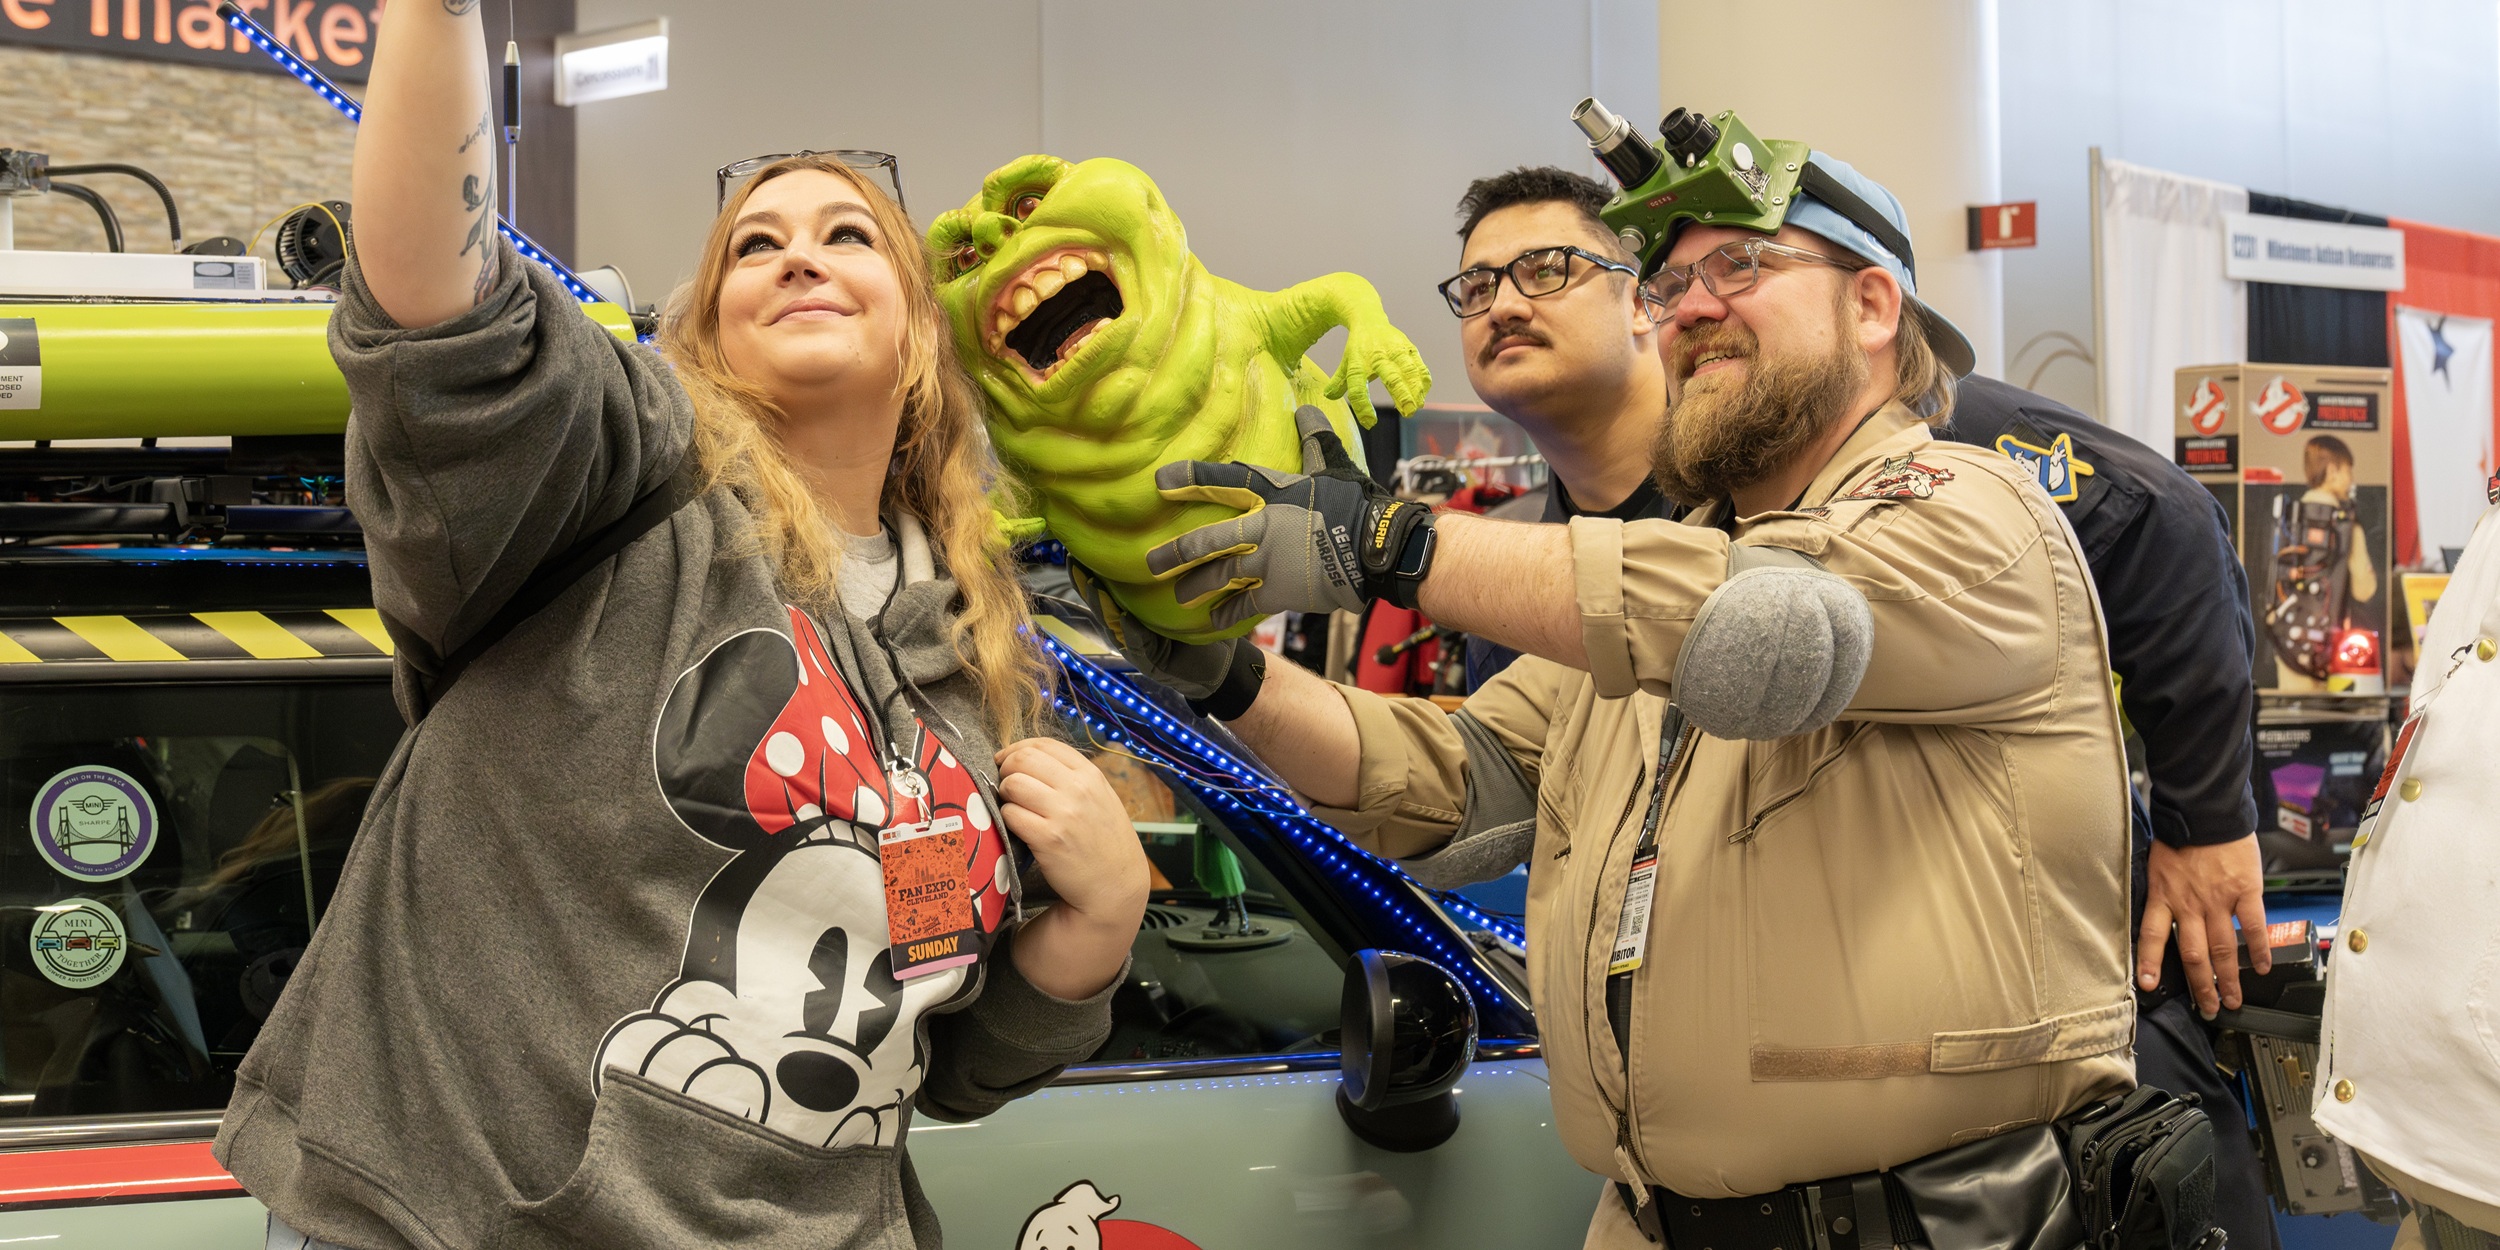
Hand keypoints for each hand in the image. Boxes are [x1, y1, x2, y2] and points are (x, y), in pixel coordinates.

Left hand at [996, 738, 1148, 999]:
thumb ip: (1071, 777)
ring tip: (1013, 808)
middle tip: (1005, 786)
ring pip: (1012, 784)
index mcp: (1090, 775)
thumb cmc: (1105, 842)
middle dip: (1006, 770)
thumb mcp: (1100, 798)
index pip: (1044, 744)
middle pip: (1023, 760)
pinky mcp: (1047, 839)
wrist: (1115, 886)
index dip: (1018, 748)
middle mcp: (1078, 789)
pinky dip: (1007, 819)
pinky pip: (1011, 815)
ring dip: (1005, 795)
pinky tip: (1017, 828)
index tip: (1007, 760)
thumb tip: (1027, 760)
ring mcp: (1063, 813)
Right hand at [1070, 563, 1241, 702]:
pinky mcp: (1151, 663)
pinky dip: (1131, 632)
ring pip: (1112, 625)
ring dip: (1101, 606)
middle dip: (1085, 585)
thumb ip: (1163, 580)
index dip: (1085, 572)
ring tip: (1092, 585)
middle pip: (1099, 605)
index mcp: (1127, 610)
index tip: (1074, 551)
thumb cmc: (1198, 625)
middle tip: (1074, 562)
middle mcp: (1125, 628)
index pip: (1101, 589)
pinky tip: (1125, 619)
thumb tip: (1156, 539)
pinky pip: (1138, 645)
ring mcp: (1135, 647)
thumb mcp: (1178, 598)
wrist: (1220, 664)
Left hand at [1147, 406, 1429, 627]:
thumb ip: (1315, 439)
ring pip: (1220, 575)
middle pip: (1209, 540)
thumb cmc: (1357, 504)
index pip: (1225, 481)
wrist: (1376, 550)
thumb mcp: (1334, 466)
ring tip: (1178, 596)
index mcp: (1274, 493)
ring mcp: (1267, 563)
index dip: (1191, 479)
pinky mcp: (1279, 592)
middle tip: (1150, 562)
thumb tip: (1307, 408)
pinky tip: (1211, 620)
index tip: (1160, 482)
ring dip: (1195, 586)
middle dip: (1177, 552)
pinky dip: (1227, 614)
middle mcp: (1262, 528)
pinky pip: (1245, 606)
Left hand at [1325, 319, 1431, 425]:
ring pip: (1409, 371)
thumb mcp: (1346, 363)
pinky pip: (1419, 365)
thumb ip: (1339, 382)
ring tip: (1417, 406)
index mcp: (1358, 364)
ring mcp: (1395, 351)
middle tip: (1408, 412)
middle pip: (1391, 378)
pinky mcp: (1409, 347)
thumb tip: (1328, 397)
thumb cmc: (1358, 348)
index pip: (1358, 388)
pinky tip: (1423, 393)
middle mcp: (1378, 357)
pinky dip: (1423, 380)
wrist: (1369, 319)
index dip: (1363, 406)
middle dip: (1401, 395)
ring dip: (1416, 389)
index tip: (1370, 423)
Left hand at [2138, 835, 2268, 1016]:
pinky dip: (2258, 949)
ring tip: (2233, 999)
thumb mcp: (2159, 864)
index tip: (2148, 985)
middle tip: (2209, 1008)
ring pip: (2222, 948)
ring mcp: (2218, 899)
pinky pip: (2252, 926)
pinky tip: (2262, 967)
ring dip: (2228, 978)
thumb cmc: (2182, 833)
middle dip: (2201, 985)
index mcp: (2164, 895)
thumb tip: (2163, 911)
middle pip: (2193, 954)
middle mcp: (2189, 903)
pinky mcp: (2245, 890)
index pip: (2153, 936)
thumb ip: (2164, 890)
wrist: (2206, 808)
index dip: (2149, 962)